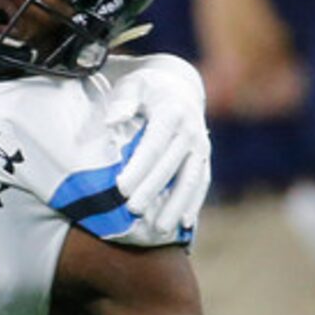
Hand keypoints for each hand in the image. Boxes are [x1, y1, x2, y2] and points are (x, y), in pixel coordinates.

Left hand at [107, 55, 210, 239]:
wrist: (178, 85)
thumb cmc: (146, 88)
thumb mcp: (132, 85)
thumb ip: (123, 101)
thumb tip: (110, 120)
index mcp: (172, 112)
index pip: (153, 145)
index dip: (138, 168)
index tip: (120, 188)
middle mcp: (191, 131)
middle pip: (170, 166)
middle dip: (152, 190)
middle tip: (133, 211)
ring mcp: (200, 146)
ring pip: (190, 180)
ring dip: (176, 205)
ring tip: (160, 229)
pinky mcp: (204, 158)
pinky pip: (201, 183)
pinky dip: (194, 203)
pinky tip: (185, 224)